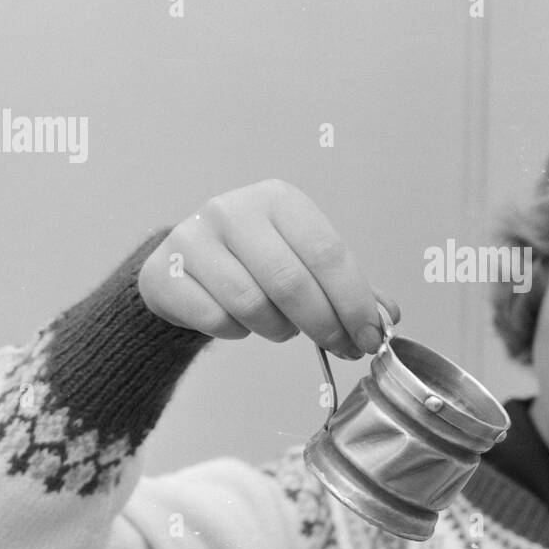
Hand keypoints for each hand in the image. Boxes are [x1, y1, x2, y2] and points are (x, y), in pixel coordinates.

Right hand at [138, 179, 399, 357]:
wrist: (182, 265)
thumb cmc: (255, 263)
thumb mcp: (305, 262)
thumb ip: (348, 288)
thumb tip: (387, 316)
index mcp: (278, 199)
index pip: (328, 254)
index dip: (354, 303)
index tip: (370, 338)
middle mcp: (233, 210)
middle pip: (292, 283)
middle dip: (325, 326)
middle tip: (340, 348)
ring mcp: (193, 238)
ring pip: (252, 305)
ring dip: (278, 329)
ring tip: (282, 326)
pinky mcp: (162, 271)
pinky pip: (215, 319)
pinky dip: (236, 332)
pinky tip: (239, 321)